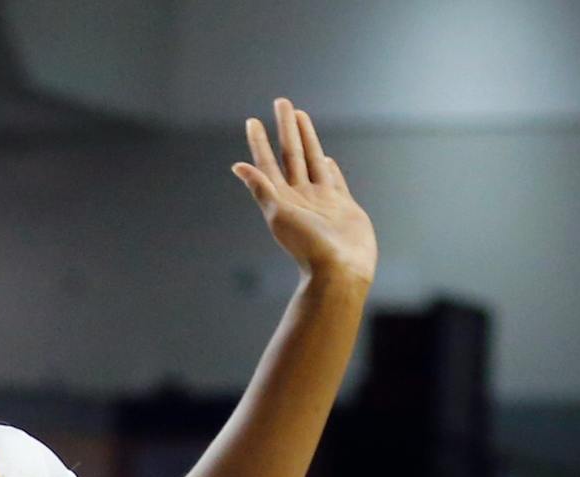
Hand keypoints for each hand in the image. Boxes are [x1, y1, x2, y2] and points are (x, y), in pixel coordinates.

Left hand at [233, 98, 376, 286]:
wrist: (339, 271)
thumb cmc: (308, 248)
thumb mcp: (279, 215)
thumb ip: (261, 188)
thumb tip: (237, 166)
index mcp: (282, 199)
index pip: (268, 163)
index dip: (259, 142)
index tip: (252, 121)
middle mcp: (300, 197)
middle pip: (291, 154)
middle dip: (285, 128)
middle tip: (282, 102)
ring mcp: (321, 201)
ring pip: (312, 160)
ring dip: (306, 139)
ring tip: (301, 117)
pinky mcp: (342, 206)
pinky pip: (332, 181)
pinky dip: (327, 168)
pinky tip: (326, 158)